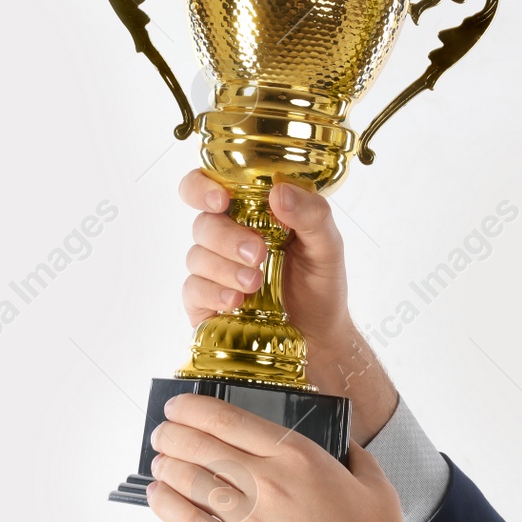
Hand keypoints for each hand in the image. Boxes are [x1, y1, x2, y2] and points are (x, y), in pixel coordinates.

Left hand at [146, 392, 415, 521]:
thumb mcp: (373, 482)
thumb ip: (351, 454)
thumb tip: (341, 442)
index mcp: (297, 456)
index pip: (227, 418)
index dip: (193, 408)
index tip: (179, 407)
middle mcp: (268, 481)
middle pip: (199, 444)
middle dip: (172, 434)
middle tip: (163, 433)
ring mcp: (250, 519)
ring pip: (189, 479)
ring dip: (166, 466)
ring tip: (160, 462)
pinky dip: (167, 505)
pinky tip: (158, 495)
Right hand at [177, 170, 397, 443]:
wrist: (319, 336)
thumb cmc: (320, 285)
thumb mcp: (328, 246)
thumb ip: (311, 214)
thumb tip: (278, 192)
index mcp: (250, 212)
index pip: (208, 185)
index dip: (202, 187)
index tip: (220, 199)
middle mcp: (225, 237)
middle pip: (202, 223)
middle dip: (227, 237)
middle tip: (258, 253)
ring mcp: (212, 270)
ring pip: (196, 256)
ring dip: (225, 268)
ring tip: (256, 284)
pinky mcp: (204, 302)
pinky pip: (193, 289)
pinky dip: (213, 293)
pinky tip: (236, 301)